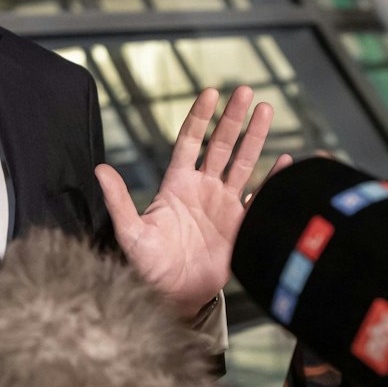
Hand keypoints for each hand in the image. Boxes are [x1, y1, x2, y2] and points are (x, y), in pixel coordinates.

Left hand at [95, 86, 287, 318]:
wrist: (173, 296)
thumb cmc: (147, 265)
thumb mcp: (130, 233)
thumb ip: (119, 201)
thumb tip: (100, 170)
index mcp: (177, 184)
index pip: (190, 141)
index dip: (199, 118)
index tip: (209, 93)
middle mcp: (203, 189)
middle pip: (221, 145)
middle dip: (232, 118)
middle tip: (244, 91)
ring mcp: (224, 205)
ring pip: (243, 163)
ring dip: (255, 137)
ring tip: (265, 110)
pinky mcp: (240, 225)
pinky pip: (260, 197)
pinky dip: (274, 180)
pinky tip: (287, 161)